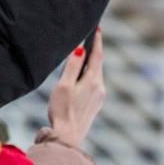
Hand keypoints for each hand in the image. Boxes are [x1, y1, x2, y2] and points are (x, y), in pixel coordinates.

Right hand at [47, 33, 105, 149]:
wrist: (69, 135)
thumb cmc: (63, 110)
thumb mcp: (64, 85)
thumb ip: (72, 68)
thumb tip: (80, 50)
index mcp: (94, 82)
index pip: (98, 57)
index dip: (97, 42)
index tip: (98, 29)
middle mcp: (101, 88)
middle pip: (98, 65)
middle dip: (95, 51)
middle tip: (91, 36)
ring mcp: (100, 97)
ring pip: (96, 75)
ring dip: (91, 64)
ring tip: (85, 52)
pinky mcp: (96, 103)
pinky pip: (94, 83)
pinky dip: (89, 74)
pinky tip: (82, 74)